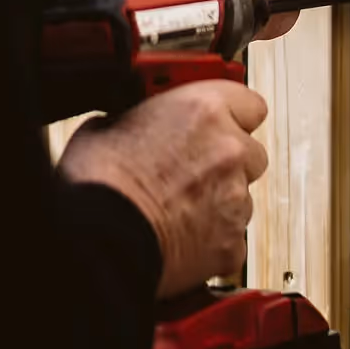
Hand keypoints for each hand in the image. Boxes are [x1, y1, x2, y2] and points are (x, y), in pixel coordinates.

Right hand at [59, 80, 268, 298]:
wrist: (98, 240)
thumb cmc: (98, 183)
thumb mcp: (109, 124)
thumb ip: (144, 119)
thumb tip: (139, 124)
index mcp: (204, 110)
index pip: (250, 104)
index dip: (234, 115)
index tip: (223, 121)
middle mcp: (229, 151)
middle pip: (251, 153)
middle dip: (228, 161)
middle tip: (193, 169)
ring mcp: (235, 199)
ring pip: (243, 197)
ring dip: (219, 200)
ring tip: (177, 207)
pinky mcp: (231, 244)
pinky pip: (233, 238)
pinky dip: (213, 239)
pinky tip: (182, 237)